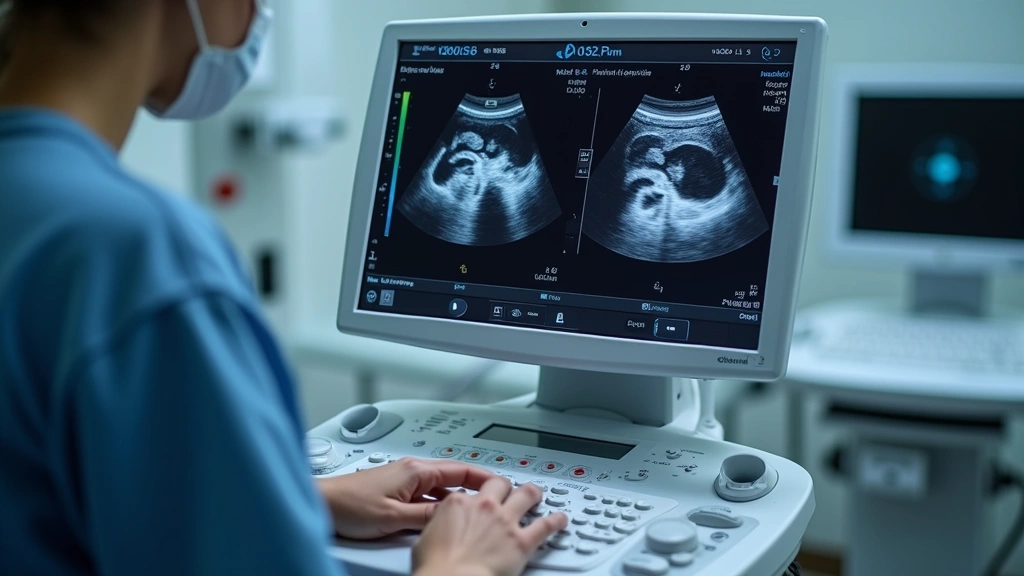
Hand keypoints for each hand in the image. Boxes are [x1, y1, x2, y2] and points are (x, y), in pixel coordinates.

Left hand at [316, 457, 493, 539]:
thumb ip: (426, 517)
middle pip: (453, 477)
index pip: (461, 469)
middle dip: (474, 488)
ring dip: (455, 498)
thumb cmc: (349, 505)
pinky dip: (438, 504)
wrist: (320, 503)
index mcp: (415, 470)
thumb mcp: (394, 518)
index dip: (484, 477)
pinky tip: (440, 517)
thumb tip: (452, 518)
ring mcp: (402, 479)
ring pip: (439, 488)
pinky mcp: (394, 490)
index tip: (501, 485)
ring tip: (471, 511)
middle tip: (493, 499)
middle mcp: (411, 470)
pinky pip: (425, 495)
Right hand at [412, 476, 568, 575]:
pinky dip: (556, 521)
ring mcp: (505, 522)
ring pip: (527, 495)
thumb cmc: (437, 566)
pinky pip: (546, 526)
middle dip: (507, 485)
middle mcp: (485, 507)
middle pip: (501, 484)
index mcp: (459, 503)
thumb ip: (439, 525)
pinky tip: (561, 519)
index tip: (480, 498)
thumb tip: (441, 530)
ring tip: (538, 494)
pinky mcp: (521, 542)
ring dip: (534, 493)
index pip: (472, 489)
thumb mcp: (426, 537)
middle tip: (511, 489)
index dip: (478, 494)